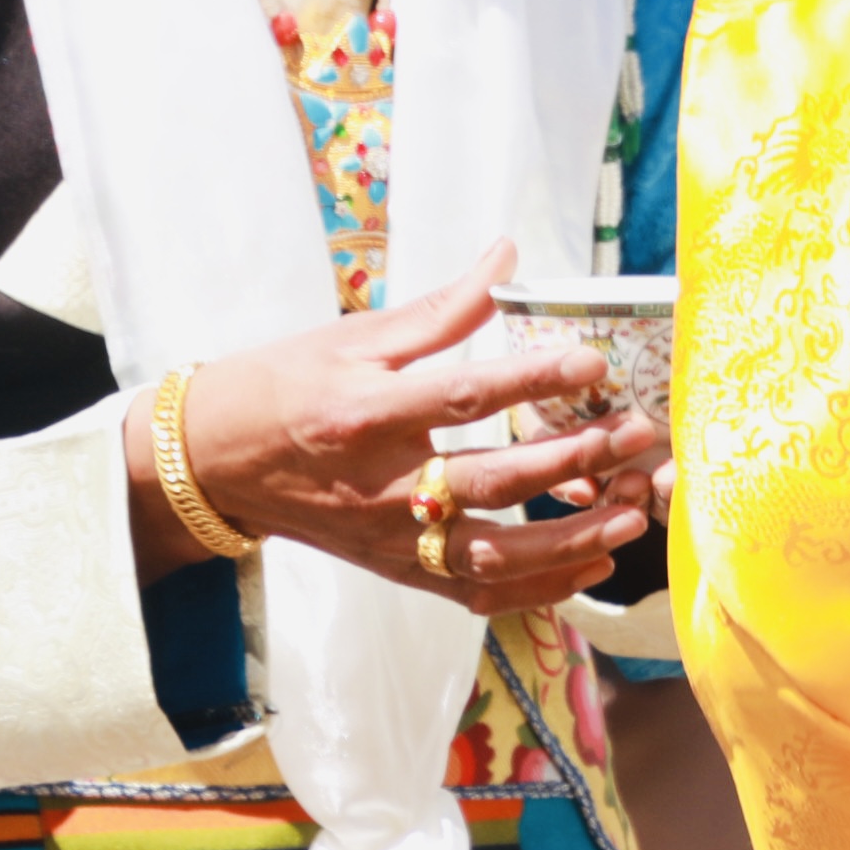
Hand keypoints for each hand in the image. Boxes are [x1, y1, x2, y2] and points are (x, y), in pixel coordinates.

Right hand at [126, 244, 666, 616]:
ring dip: (568, 541)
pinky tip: (589, 563)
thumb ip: (440, 308)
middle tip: (634, 437)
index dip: (531, 377)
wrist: (215, 461)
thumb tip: (507, 255)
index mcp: (365, 412)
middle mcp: (380, 485)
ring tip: (628, 515)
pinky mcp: (395, 571)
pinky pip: (474, 593)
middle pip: (491, 481)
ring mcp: (388, 539)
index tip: (593, 363)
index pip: (462, 396)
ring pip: (491, 556)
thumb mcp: (353, 336)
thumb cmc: (284, 385)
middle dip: (571, 461)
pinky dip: (536, 588)